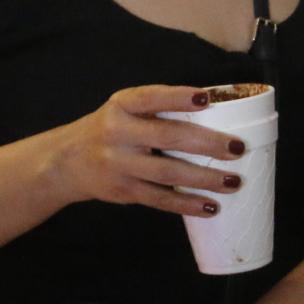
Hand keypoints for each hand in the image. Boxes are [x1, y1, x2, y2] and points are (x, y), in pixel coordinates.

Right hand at [44, 85, 247, 215]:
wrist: (65, 162)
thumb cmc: (111, 129)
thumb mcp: (124, 109)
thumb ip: (157, 108)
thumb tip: (217, 108)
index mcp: (122, 105)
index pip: (152, 98)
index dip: (179, 97)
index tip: (207, 98)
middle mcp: (118, 133)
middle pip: (168, 138)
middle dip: (207, 143)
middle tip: (238, 148)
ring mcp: (119, 164)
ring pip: (168, 173)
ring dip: (204, 179)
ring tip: (233, 181)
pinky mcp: (123, 191)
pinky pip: (160, 199)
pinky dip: (187, 204)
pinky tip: (211, 206)